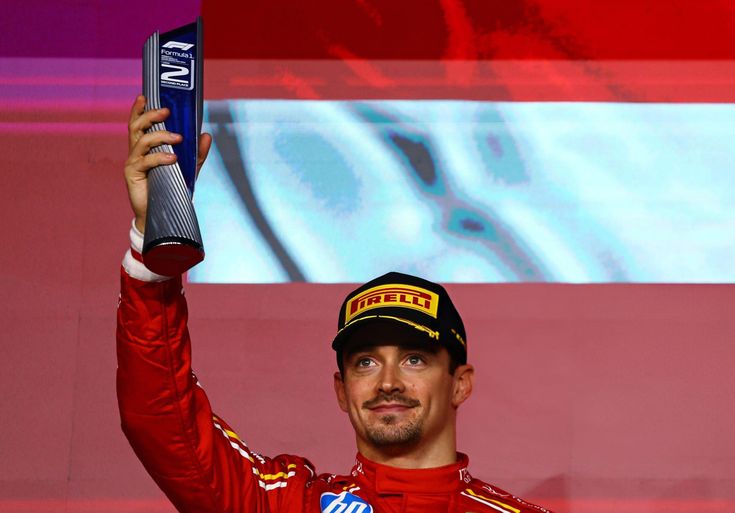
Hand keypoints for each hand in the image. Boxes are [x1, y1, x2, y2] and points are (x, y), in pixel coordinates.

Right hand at [124, 95, 211, 232]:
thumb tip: (206, 135)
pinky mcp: (132, 175)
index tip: (145, 96)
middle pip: (137, 127)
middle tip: (167, 112)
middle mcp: (136, 152)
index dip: (139, 109)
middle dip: (151, 116)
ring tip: (179, 138)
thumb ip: (196, 152)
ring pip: (142, 141)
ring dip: (161, 136)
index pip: (139, 124)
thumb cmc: (171, 189)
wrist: (162, 214)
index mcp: (145, 147)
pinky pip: (146, 161)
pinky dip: (160, 157)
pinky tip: (173, 158)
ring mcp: (133, 162)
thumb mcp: (188, 168)